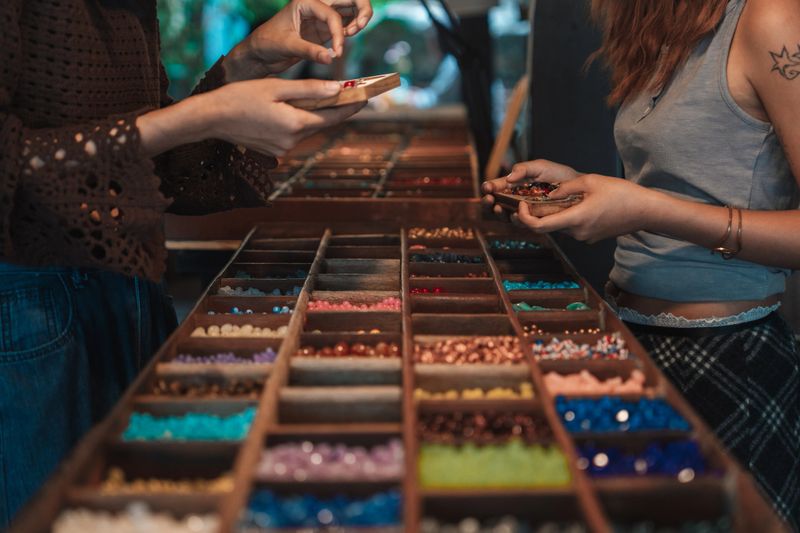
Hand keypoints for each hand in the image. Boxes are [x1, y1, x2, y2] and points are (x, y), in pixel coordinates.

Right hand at [209, 78, 363, 155]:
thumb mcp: (277, 88)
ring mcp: (283, 149)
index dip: (350, 108)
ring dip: (313, 115)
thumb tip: (336, 89)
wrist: (213, 118)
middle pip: (321, 124)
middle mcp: (292, 141)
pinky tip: (291, 109)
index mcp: (295, 124)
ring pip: (307, 129)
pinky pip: (294, 134)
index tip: (365, 99)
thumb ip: (309, 90)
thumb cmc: (241, 97)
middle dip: (333, 109)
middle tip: (347, 93)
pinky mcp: (275, 151)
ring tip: (317, 97)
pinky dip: (298, 122)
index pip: (332, 118)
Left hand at [224, 0, 372, 81]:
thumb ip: (309, 51)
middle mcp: (316, 5)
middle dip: (361, 10)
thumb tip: (330, 58)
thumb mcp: (287, 46)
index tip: (338, 52)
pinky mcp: (324, 30)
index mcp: (305, 2)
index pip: (331, 13)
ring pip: (350, 9)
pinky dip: (350, 31)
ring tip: (351, 34)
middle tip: (359, 28)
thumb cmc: (267, 43)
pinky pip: (345, 25)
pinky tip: (342, 44)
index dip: (338, 32)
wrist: (260, 53)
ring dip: (359, 19)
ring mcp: (322, 17)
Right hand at [481, 159, 579, 217]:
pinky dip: (515, 220)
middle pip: (496, 203)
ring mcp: (524, 211)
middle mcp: (516, 199)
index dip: (489, 187)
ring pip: (504, 215)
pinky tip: (514, 215)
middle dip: (489, 202)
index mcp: (516, 184)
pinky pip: (521, 223)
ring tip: (498, 207)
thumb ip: (524, 168)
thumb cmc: (560, 176)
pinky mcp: (534, 220)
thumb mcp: (541, 167)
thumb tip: (508, 178)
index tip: (487, 187)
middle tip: (489, 199)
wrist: (578, 189)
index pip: (498, 187)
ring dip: (498, 212)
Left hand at [514, 174, 658, 242]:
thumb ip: (566, 187)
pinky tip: (572, 204)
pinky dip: (565, 217)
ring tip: (553, 198)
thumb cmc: (621, 193)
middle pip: (548, 226)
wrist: (645, 211)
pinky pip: (571, 228)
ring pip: (559, 227)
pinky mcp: (590, 237)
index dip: (525, 218)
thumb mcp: (591, 181)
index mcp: (575, 218)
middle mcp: (577, 232)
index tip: (521, 205)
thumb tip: (548, 193)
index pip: (540, 226)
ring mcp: (584, 237)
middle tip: (529, 199)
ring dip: (553, 215)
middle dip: (536, 214)